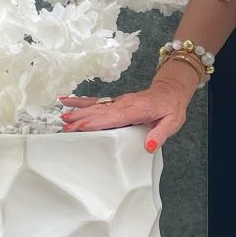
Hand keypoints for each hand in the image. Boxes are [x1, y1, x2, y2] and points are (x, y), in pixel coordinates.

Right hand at [58, 73, 195, 152]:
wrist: (171, 90)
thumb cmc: (171, 107)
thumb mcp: (172, 122)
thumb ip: (160, 134)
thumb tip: (149, 146)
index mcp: (137, 109)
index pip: (113, 117)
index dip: (96, 122)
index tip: (81, 127)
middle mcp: (124, 103)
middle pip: (100, 112)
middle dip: (82, 119)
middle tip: (65, 127)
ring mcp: (118, 101)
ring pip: (95, 106)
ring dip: (78, 112)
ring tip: (63, 118)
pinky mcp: (115, 102)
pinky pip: (96, 101)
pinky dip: (81, 101)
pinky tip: (67, 101)